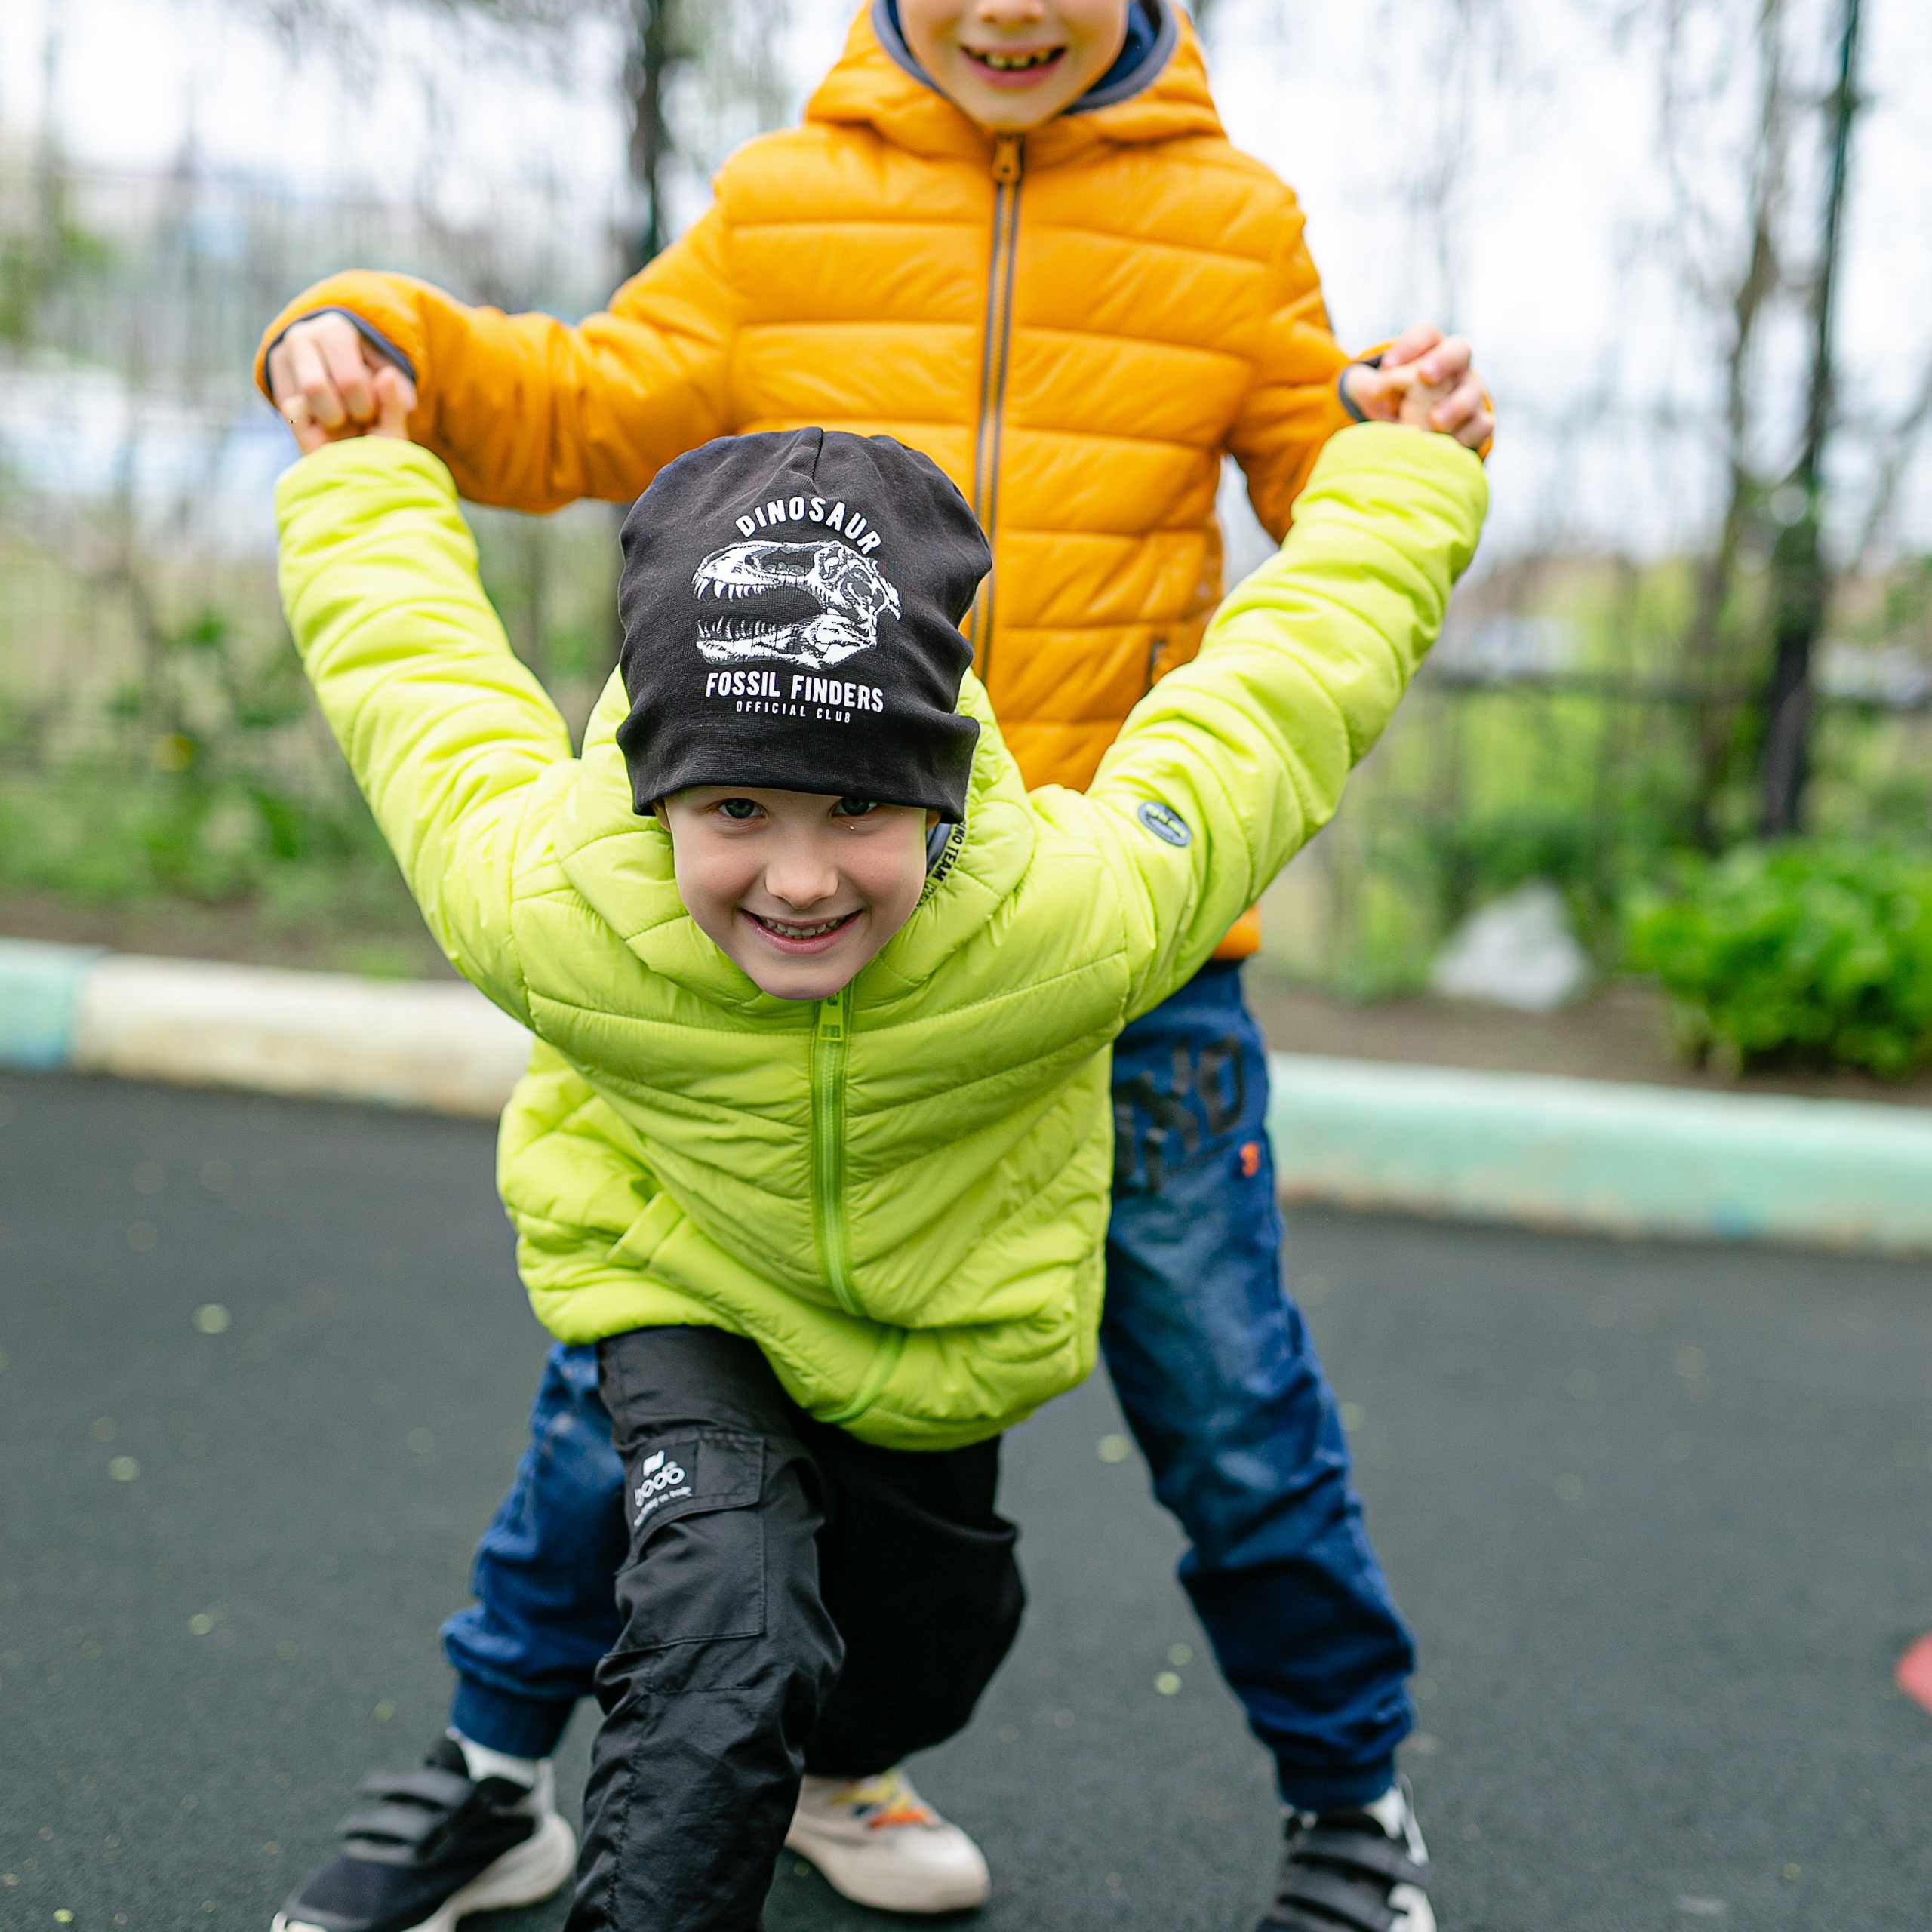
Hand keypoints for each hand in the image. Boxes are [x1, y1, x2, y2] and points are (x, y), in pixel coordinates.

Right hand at [269, 311, 415, 447]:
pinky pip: (286, 410)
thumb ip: (399, 391)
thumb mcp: (389, 379)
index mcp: (336, 330)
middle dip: (339, 415)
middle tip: (352, 418)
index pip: (349, 381)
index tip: (370, 411)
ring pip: (294, 402)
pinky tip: (323, 415)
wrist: (334, 362)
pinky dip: (309, 421)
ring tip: (338, 417)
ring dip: (321, 420)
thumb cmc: (369, 375)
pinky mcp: (271, 376)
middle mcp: (301, 337)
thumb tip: (402, 398)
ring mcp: (280, 355)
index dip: (364, 406)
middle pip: (314, 389)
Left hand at [1341, 322, 1492, 449]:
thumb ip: (1365, 385)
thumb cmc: (1392, 402)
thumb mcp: (1372, 391)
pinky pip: (1482, 424)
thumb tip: (1373, 390)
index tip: (1388, 366)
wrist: (1415, 431)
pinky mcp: (1479, 420)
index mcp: (1430, 349)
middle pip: (1459, 350)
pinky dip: (1469, 434)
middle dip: (1442, 361)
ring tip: (1435, 421)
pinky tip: (1451, 444)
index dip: (1409, 346)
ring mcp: (1470, 392)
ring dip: (1455, 405)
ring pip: (1473, 391)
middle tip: (1424, 376)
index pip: (1424, 334)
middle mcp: (1455, 366)